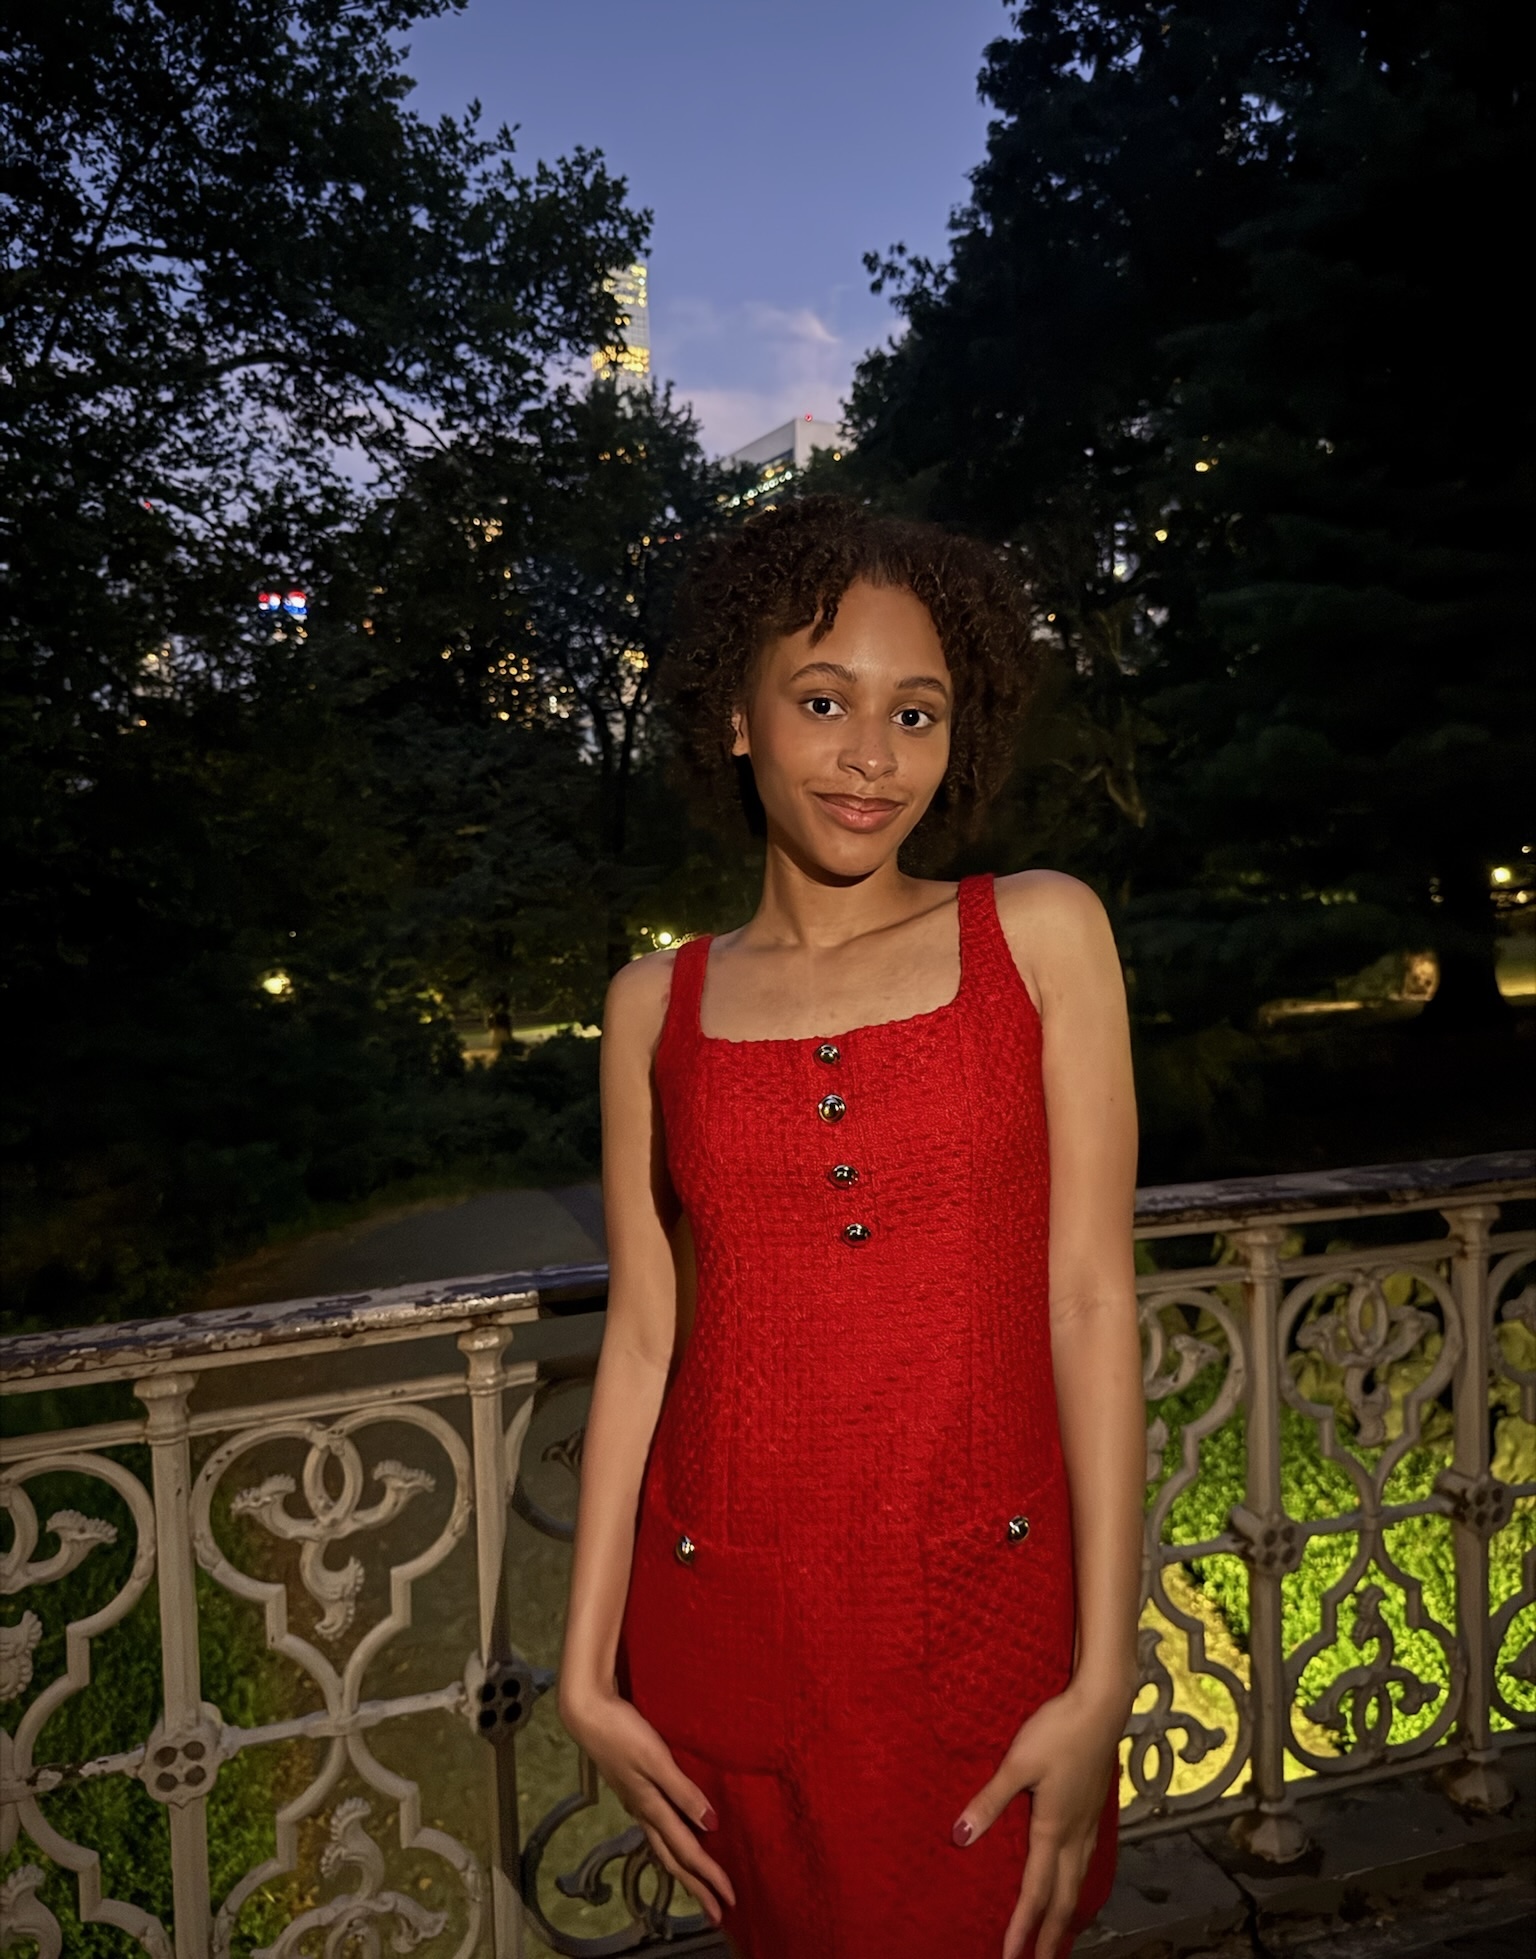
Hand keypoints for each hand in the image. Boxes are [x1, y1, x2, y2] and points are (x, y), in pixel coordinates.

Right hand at [559, 1685, 736, 1926]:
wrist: (586, 1713)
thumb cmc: (622, 1732)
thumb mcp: (655, 1759)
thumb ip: (683, 1791)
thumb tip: (711, 1825)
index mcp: (650, 1808)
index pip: (686, 1851)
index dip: (708, 1877)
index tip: (730, 1900)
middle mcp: (643, 1811)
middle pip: (673, 1858)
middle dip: (695, 1887)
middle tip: (716, 1913)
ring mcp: (635, 1801)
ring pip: (663, 1845)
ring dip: (683, 1868)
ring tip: (698, 1884)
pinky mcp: (632, 1788)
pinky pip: (656, 1827)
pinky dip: (671, 1842)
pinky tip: (675, 1835)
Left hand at [952, 1683, 1124, 1958]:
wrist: (1102, 1706)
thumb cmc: (1058, 1730)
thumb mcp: (1017, 1763)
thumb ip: (988, 1801)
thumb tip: (959, 1837)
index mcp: (1053, 1829)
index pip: (1036, 1892)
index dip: (1023, 1928)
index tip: (1010, 1957)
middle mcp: (1075, 1835)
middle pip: (1064, 1898)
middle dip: (1051, 1936)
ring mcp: (1089, 1823)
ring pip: (1079, 1882)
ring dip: (1066, 1914)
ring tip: (1058, 1936)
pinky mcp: (1095, 1809)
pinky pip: (1086, 1862)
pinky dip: (1078, 1885)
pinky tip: (1075, 1881)